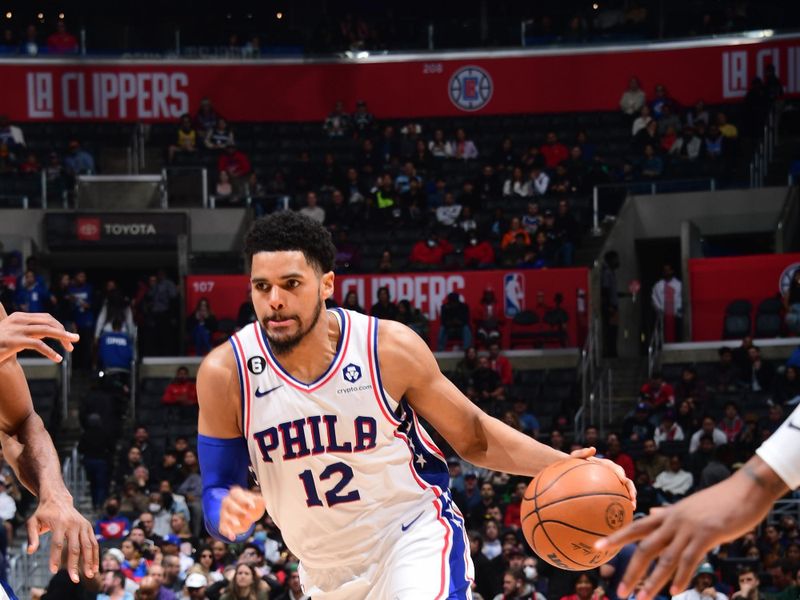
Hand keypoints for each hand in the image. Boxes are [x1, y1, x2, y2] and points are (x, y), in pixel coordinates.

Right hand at [0, 312, 78, 363]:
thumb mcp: (15, 335)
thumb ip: (30, 332)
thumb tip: (49, 332)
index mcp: (19, 317)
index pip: (46, 318)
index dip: (60, 327)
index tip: (68, 337)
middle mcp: (18, 320)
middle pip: (49, 323)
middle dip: (63, 332)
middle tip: (74, 342)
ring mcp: (16, 330)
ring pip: (46, 331)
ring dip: (62, 338)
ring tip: (70, 347)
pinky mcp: (13, 341)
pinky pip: (38, 344)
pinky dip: (50, 351)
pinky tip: (57, 359)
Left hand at [28, 494, 98, 582]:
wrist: (58, 499)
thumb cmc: (43, 513)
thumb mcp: (32, 522)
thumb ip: (31, 537)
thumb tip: (30, 552)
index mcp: (60, 523)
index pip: (57, 543)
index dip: (55, 558)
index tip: (53, 571)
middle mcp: (74, 524)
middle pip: (75, 547)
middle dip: (75, 565)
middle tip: (74, 580)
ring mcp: (83, 525)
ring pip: (89, 545)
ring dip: (90, 561)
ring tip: (90, 575)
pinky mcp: (89, 526)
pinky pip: (94, 542)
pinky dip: (96, 555)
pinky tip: (95, 566)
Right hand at [219, 486, 264, 540]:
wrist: (245, 514)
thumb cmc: (251, 506)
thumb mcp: (257, 502)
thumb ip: (260, 501)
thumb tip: (264, 500)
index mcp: (235, 493)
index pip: (238, 496)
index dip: (245, 501)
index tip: (252, 507)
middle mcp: (227, 502)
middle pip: (230, 505)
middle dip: (239, 511)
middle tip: (248, 516)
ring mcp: (224, 513)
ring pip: (225, 516)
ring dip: (232, 521)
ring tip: (238, 525)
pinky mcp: (223, 523)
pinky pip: (223, 528)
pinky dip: (228, 532)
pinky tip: (232, 537)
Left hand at [570, 447, 636, 508]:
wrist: (570, 469)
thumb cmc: (572, 462)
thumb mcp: (575, 456)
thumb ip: (583, 452)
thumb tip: (592, 449)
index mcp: (605, 465)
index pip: (616, 469)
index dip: (620, 474)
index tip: (623, 481)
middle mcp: (611, 473)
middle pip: (625, 480)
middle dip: (631, 488)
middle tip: (633, 497)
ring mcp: (611, 482)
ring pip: (624, 490)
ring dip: (630, 497)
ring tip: (633, 507)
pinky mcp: (608, 489)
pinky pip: (616, 496)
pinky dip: (621, 503)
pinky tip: (622, 513)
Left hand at [594, 458, 782, 599]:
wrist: (745, 490)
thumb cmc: (718, 500)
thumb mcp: (688, 506)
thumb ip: (669, 512)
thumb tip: (653, 511)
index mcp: (667, 514)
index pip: (635, 527)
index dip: (615, 537)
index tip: (596, 547)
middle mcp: (673, 521)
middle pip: (645, 547)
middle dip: (631, 571)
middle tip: (619, 591)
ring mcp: (689, 528)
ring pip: (665, 558)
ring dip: (653, 582)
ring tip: (642, 599)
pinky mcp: (707, 534)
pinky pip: (689, 560)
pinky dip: (681, 578)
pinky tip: (675, 592)